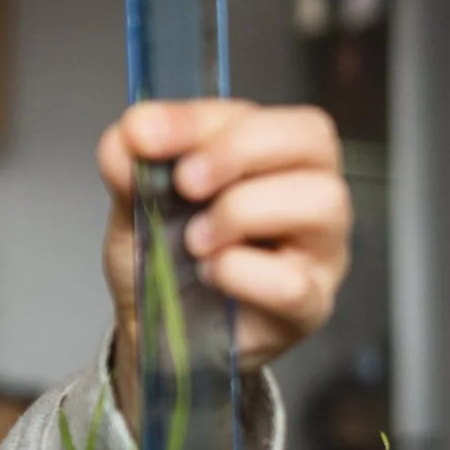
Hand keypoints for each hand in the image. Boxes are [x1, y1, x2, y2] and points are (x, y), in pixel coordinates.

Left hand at [98, 100, 351, 417]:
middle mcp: (305, 191)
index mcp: (265, 155)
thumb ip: (131, 169)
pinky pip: (294, 282)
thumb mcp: (134, 209)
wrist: (155, 336)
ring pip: (321, 200)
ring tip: (196, 241)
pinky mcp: (310, 304)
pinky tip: (212, 275)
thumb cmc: (163, 263)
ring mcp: (318, 248)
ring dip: (242, 212)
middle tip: (184, 184)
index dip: (196, 119)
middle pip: (310, 138)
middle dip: (236, 151)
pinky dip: (242, 273)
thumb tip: (128, 137)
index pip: (253, 114)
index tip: (143, 135)